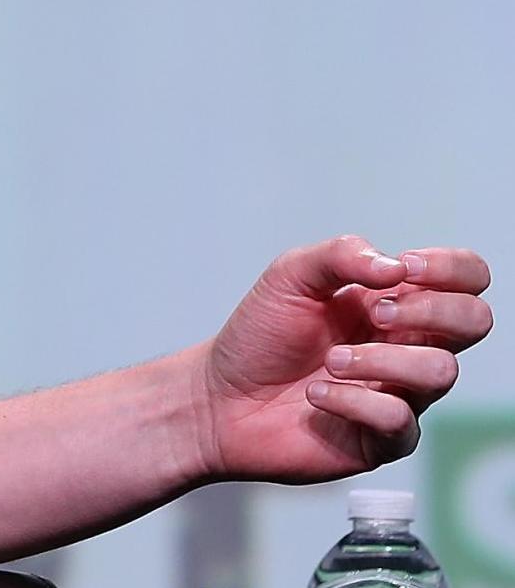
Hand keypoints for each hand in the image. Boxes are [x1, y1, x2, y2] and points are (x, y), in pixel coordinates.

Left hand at [199, 236, 491, 481]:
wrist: (219, 396)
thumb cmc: (259, 336)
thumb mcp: (289, 276)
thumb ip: (340, 256)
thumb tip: (394, 267)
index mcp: (395, 302)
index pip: (466, 279)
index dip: (452, 269)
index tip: (404, 269)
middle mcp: (408, 347)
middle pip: (475, 321)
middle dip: (429, 311)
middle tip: (373, 313)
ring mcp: (401, 394)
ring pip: (440, 371)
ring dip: (379, 358)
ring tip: (330, 360)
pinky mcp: (382, 439)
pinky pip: (397, 419)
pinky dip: (353, 400)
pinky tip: (318, 394)